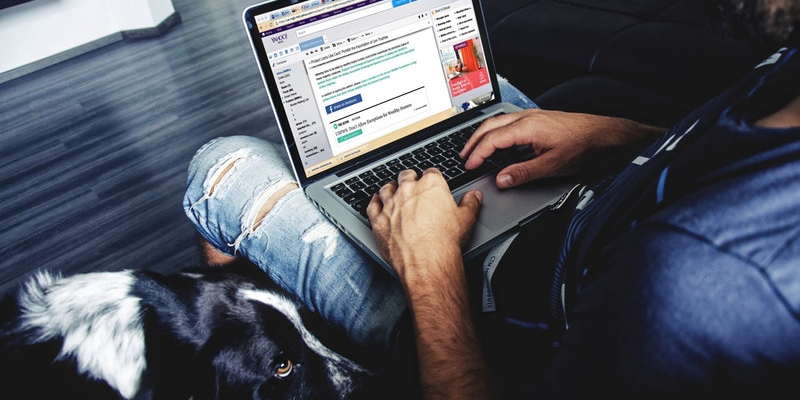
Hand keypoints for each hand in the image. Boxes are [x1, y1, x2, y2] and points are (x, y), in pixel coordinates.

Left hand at [366, 168, 481, 279]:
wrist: (427, 262)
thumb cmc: (445, 241)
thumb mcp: (466, 220)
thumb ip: (470, 204)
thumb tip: (474, 196)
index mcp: (431, 186)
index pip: (431, 173)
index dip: (432, 177)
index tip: (432, 182)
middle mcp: (408, 191)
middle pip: (406, 176)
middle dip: (409, 179)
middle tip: (412, 184)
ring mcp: (391, 205)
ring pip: (386, 188)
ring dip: (390, 188)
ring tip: (392, 190)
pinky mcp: (378, 220)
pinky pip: (372, 206)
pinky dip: (374, 202)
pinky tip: (376, 202)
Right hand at [460, 109, 664, 187]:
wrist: (601, 133)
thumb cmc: (581, 145)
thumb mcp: (552, 165)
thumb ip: (523, 173)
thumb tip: (502, 180)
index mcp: (526, 128)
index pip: (492, 140)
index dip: (477, 154)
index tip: (469, 166)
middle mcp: (526, 118)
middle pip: (489, 126)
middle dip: (473, 141)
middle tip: (463, 157)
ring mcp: (531, 116)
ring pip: (497, 121)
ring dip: (482, 135)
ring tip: (474, 148)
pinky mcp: (537, 118)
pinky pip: (507, 121)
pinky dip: (495, 131)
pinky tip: (497, 141)